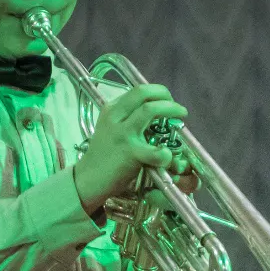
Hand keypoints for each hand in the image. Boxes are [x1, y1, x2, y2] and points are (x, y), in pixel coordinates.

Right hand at [73, 83, 188, 215]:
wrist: (88, 180)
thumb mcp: (110, 129)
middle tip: (177, 108)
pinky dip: (166, 153)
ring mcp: (123, 134)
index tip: (167, 101)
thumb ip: (127, 118)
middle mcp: (116, 117)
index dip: (158, 92)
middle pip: (144, 92)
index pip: (138, 90)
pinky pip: (155, 151)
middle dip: (166, 95)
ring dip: (171, 109)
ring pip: (150, 110)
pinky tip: (167, 156)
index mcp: (112, 109)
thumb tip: (155, 112)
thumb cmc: (103, 155)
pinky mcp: (131, 153)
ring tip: (181, 118)